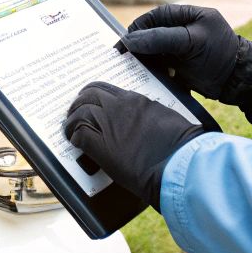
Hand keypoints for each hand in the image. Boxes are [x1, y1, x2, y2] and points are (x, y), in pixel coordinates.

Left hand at [64, 81, 208, 210]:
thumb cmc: (181, 144)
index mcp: (136, 100)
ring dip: (72, 121)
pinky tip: (75, 144)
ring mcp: (109, 124)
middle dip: (79, 104)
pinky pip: (79, 135)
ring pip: (79, 113)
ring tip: (70, 129)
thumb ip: (152, 115)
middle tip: (75, 113)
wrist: (179, 163)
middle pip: (88, 96)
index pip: (106, 89)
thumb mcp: (167, 118)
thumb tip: (147, 121)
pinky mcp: (103, 145)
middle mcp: (119, 107)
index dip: (94, 96)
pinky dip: (74, 138)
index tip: (92, 103)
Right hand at [118, 6, 251, 125]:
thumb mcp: (191, 42)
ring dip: (144, 60)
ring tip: (132, 69)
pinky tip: (146, 77)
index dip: (139, 28)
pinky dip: (152, 71)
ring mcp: (182, 48)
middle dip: (138, 45)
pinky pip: (160, 65)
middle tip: (124, 58)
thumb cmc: (220, 56)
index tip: (125, 42)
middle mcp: (184, 29)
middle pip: (152, 33)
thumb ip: (161, 39)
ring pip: (154, 50)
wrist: (240, 82)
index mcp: (189, 15)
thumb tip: (130, 41)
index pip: (156, 16)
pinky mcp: (181, 66)